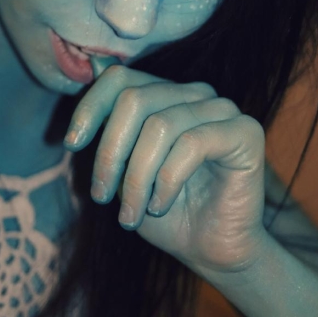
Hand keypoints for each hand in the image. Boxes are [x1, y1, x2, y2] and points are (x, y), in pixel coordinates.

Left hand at [64, 65, 268, 276]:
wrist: (210, 251)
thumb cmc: (165, 211)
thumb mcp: (122, 171)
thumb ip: (110, 130)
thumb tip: (91, 65)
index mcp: (165, 94)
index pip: (120, 78)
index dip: (90, 107)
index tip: (72, 144)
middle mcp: (193, 93)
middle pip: (135, 100)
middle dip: (110, 152)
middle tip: (100, 195)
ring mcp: (221, 109)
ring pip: (160, 125)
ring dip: (137, 178)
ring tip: (131, 214)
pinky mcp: (245, 132)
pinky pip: (192, 144)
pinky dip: (166, 181)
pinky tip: (159, 207)